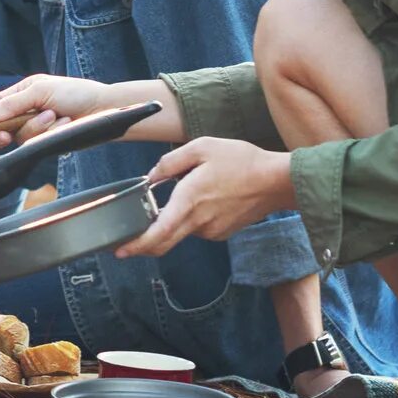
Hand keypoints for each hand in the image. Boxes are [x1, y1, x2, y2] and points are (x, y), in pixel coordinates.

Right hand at [0, 73, 116, 147]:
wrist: (103, 109)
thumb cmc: (75, 93)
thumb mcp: (40, 91)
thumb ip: (12, 104)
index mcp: (21, 93)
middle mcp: (26, 111)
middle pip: (2, 127)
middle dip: (5, 131)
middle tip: (5, 135)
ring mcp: (37, 128)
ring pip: (21, 137)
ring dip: (37, 127)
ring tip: (55, 116)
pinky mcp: (48, 141)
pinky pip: (38, 144)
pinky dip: (50, 133)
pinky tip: (64, 123)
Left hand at [117, 139, 294, 257]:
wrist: (277, 181)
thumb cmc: (241, 161)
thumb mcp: (201, 147)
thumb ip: (169, 162)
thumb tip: (151, 177)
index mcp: (189, 201)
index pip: (158, 233)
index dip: (136, 245)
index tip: (120, 250)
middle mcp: (198, 222)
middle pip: (163, 242)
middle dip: (142, 244)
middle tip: (126, 241)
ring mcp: (211, 230)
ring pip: (181, 231)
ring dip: (172, 221)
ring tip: (185, 194)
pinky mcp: (221, 233)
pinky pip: (197, 228)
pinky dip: (191, 218)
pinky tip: (203, 199)